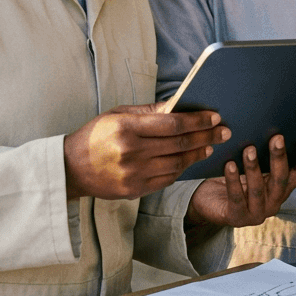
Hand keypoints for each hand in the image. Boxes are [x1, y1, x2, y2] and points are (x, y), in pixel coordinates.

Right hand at [64, 103, 228, 199]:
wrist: (70, 168)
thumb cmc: (95, 136)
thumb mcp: (117, 115)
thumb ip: (148, 112)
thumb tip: (178, 105)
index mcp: (127, 128)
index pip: (172, 124)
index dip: (197, 120)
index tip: (214, 116)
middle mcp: (132, 152)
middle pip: (179, 144)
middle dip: (206, 136)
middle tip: (224, 131)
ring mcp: (134, 174)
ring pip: (177, 164)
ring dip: (198, 154)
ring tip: (211, 145)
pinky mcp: (134, 190)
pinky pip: (166, 179)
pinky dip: (182, 169)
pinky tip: (190, 160)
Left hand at [186, 134, 295, 227]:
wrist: (207, 203)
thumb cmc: (231, 179)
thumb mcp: (250, 167)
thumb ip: (261, 155)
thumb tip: (267, 125)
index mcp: (280, 189)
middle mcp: (273, 202)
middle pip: (280, 180)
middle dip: (279, 158)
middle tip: (277, 138)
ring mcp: (256, 213)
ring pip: (258, 189)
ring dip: (254, 168)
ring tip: (249, 149)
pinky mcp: (237, 218)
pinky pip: (236, 198)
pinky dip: (233, 181)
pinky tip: (230, 165)